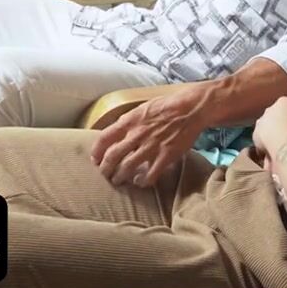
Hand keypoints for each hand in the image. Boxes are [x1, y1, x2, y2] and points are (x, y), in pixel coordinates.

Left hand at [90, 85, 207, 186]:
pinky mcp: (165, 156)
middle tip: (105, 174)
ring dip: (120, 177)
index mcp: (129, 121)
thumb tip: (117, 130)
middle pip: (113, 156)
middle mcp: (137, 135)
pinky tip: (140, 182)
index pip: (104, 138)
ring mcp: (151, 147)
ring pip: (127, 168)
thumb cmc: (167, 105)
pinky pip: (150, 174)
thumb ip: (129, 120)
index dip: (97, 151)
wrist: (191, 108)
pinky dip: (142, 181)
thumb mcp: (142, 108)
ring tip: (118, 180)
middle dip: (105, 169)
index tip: (95, 159)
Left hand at [252, 97, 286, 160]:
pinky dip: (268, 146)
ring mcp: (261, 122)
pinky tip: (277, 152)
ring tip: (285, 147)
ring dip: (275, 136)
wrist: (284, 130)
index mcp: (284, 102)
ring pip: (269, 130)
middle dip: (284, 127)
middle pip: (278, 119)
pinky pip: (263, 142)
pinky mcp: (256, 135)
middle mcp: (269, 110)